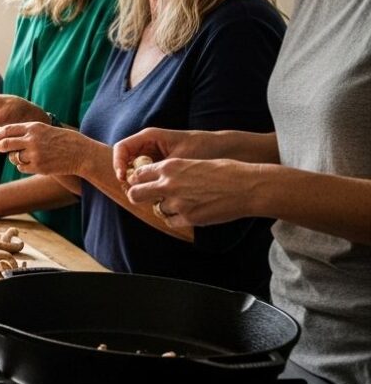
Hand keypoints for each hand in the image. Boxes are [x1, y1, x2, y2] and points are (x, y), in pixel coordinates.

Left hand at [0, 122, 104, 177]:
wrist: (81, 153)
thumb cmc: (63, 140)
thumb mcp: (45, 129)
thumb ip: (27, 131)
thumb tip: (5, 135)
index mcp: (33, 127)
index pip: (7, 129)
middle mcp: (32, 140)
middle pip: (5, 144)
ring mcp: (34, 154)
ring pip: (13, 157)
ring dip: (14, 157)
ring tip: (24, 156)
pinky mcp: (38, 167)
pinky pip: (21, 167)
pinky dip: (23, 166)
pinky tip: (33, 163)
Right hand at [112, 128, 225, 184]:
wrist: (225, 149)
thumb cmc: (204, 148)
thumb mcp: (179, 160)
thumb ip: (159, 170)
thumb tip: (141, 185)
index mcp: (150, 136)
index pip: (122, 148)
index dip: (117, 163)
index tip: (123, 178)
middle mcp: (148, 144)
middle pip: (125, 160)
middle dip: (126, 176)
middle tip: (133, 191)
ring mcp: (154, 154)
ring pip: (135, 169)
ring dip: (137, 182)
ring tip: (146, 194)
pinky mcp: (161, 165)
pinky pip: (147, 175)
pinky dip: (148, 184)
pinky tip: (157, 193)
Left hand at [125, 157, 255, 226]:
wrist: (248, 187)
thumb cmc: (226, 171)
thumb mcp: (195, 161)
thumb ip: (174, 170)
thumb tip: (159, 178)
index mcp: (170, 166)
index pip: (139, 174)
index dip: (138, 180)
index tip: (142, 183)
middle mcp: (169, 184)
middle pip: (136, 194)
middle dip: (138, 196)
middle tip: (147, 198)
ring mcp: (178, 203)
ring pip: (157, 209)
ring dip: (166, 207)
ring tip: (183, 202)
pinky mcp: (188, 218)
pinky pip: (171, 222)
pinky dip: (176, 219)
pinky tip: (189, 212)